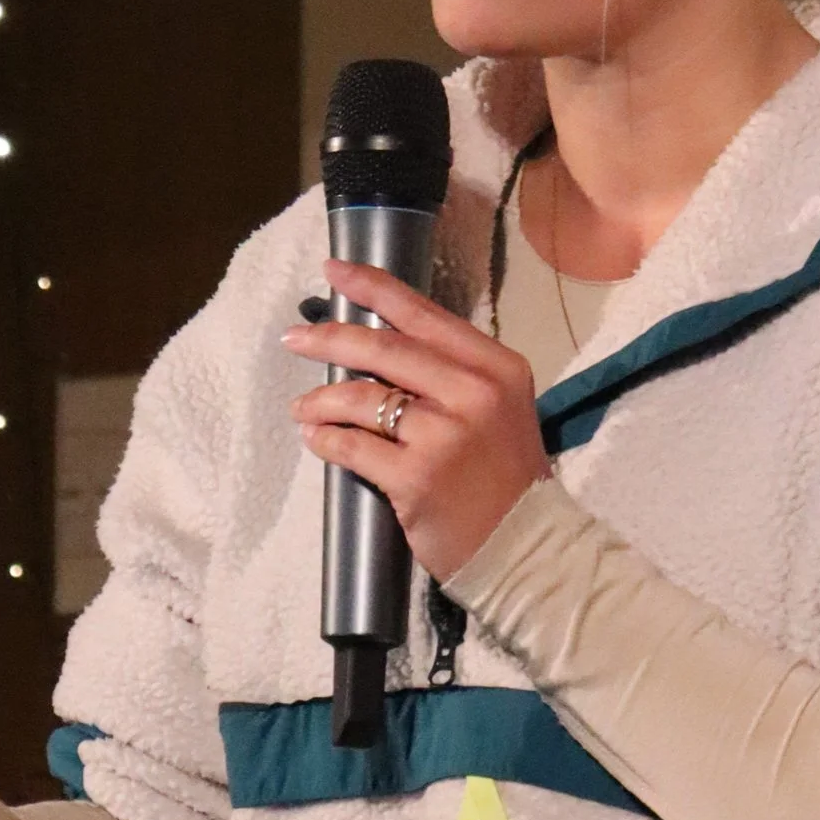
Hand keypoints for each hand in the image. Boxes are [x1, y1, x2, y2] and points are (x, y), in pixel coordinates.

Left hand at [284, 261, 550, 580]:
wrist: (526, 546)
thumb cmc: (505, 478)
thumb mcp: (499, 408)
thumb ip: (453, 375)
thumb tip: (379, 347)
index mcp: (497, 367)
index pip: (424, 314)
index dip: (373, 288)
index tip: (334, 272)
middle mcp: (473, 393)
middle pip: (383, 349)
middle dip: (328, 339)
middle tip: (293, 340)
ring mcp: (444, 436)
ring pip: (360, 398)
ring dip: (320, 401)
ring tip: (305, 409)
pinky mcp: (416, 478)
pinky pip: (351, 446)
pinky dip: (325, 440)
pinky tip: (317, 439)